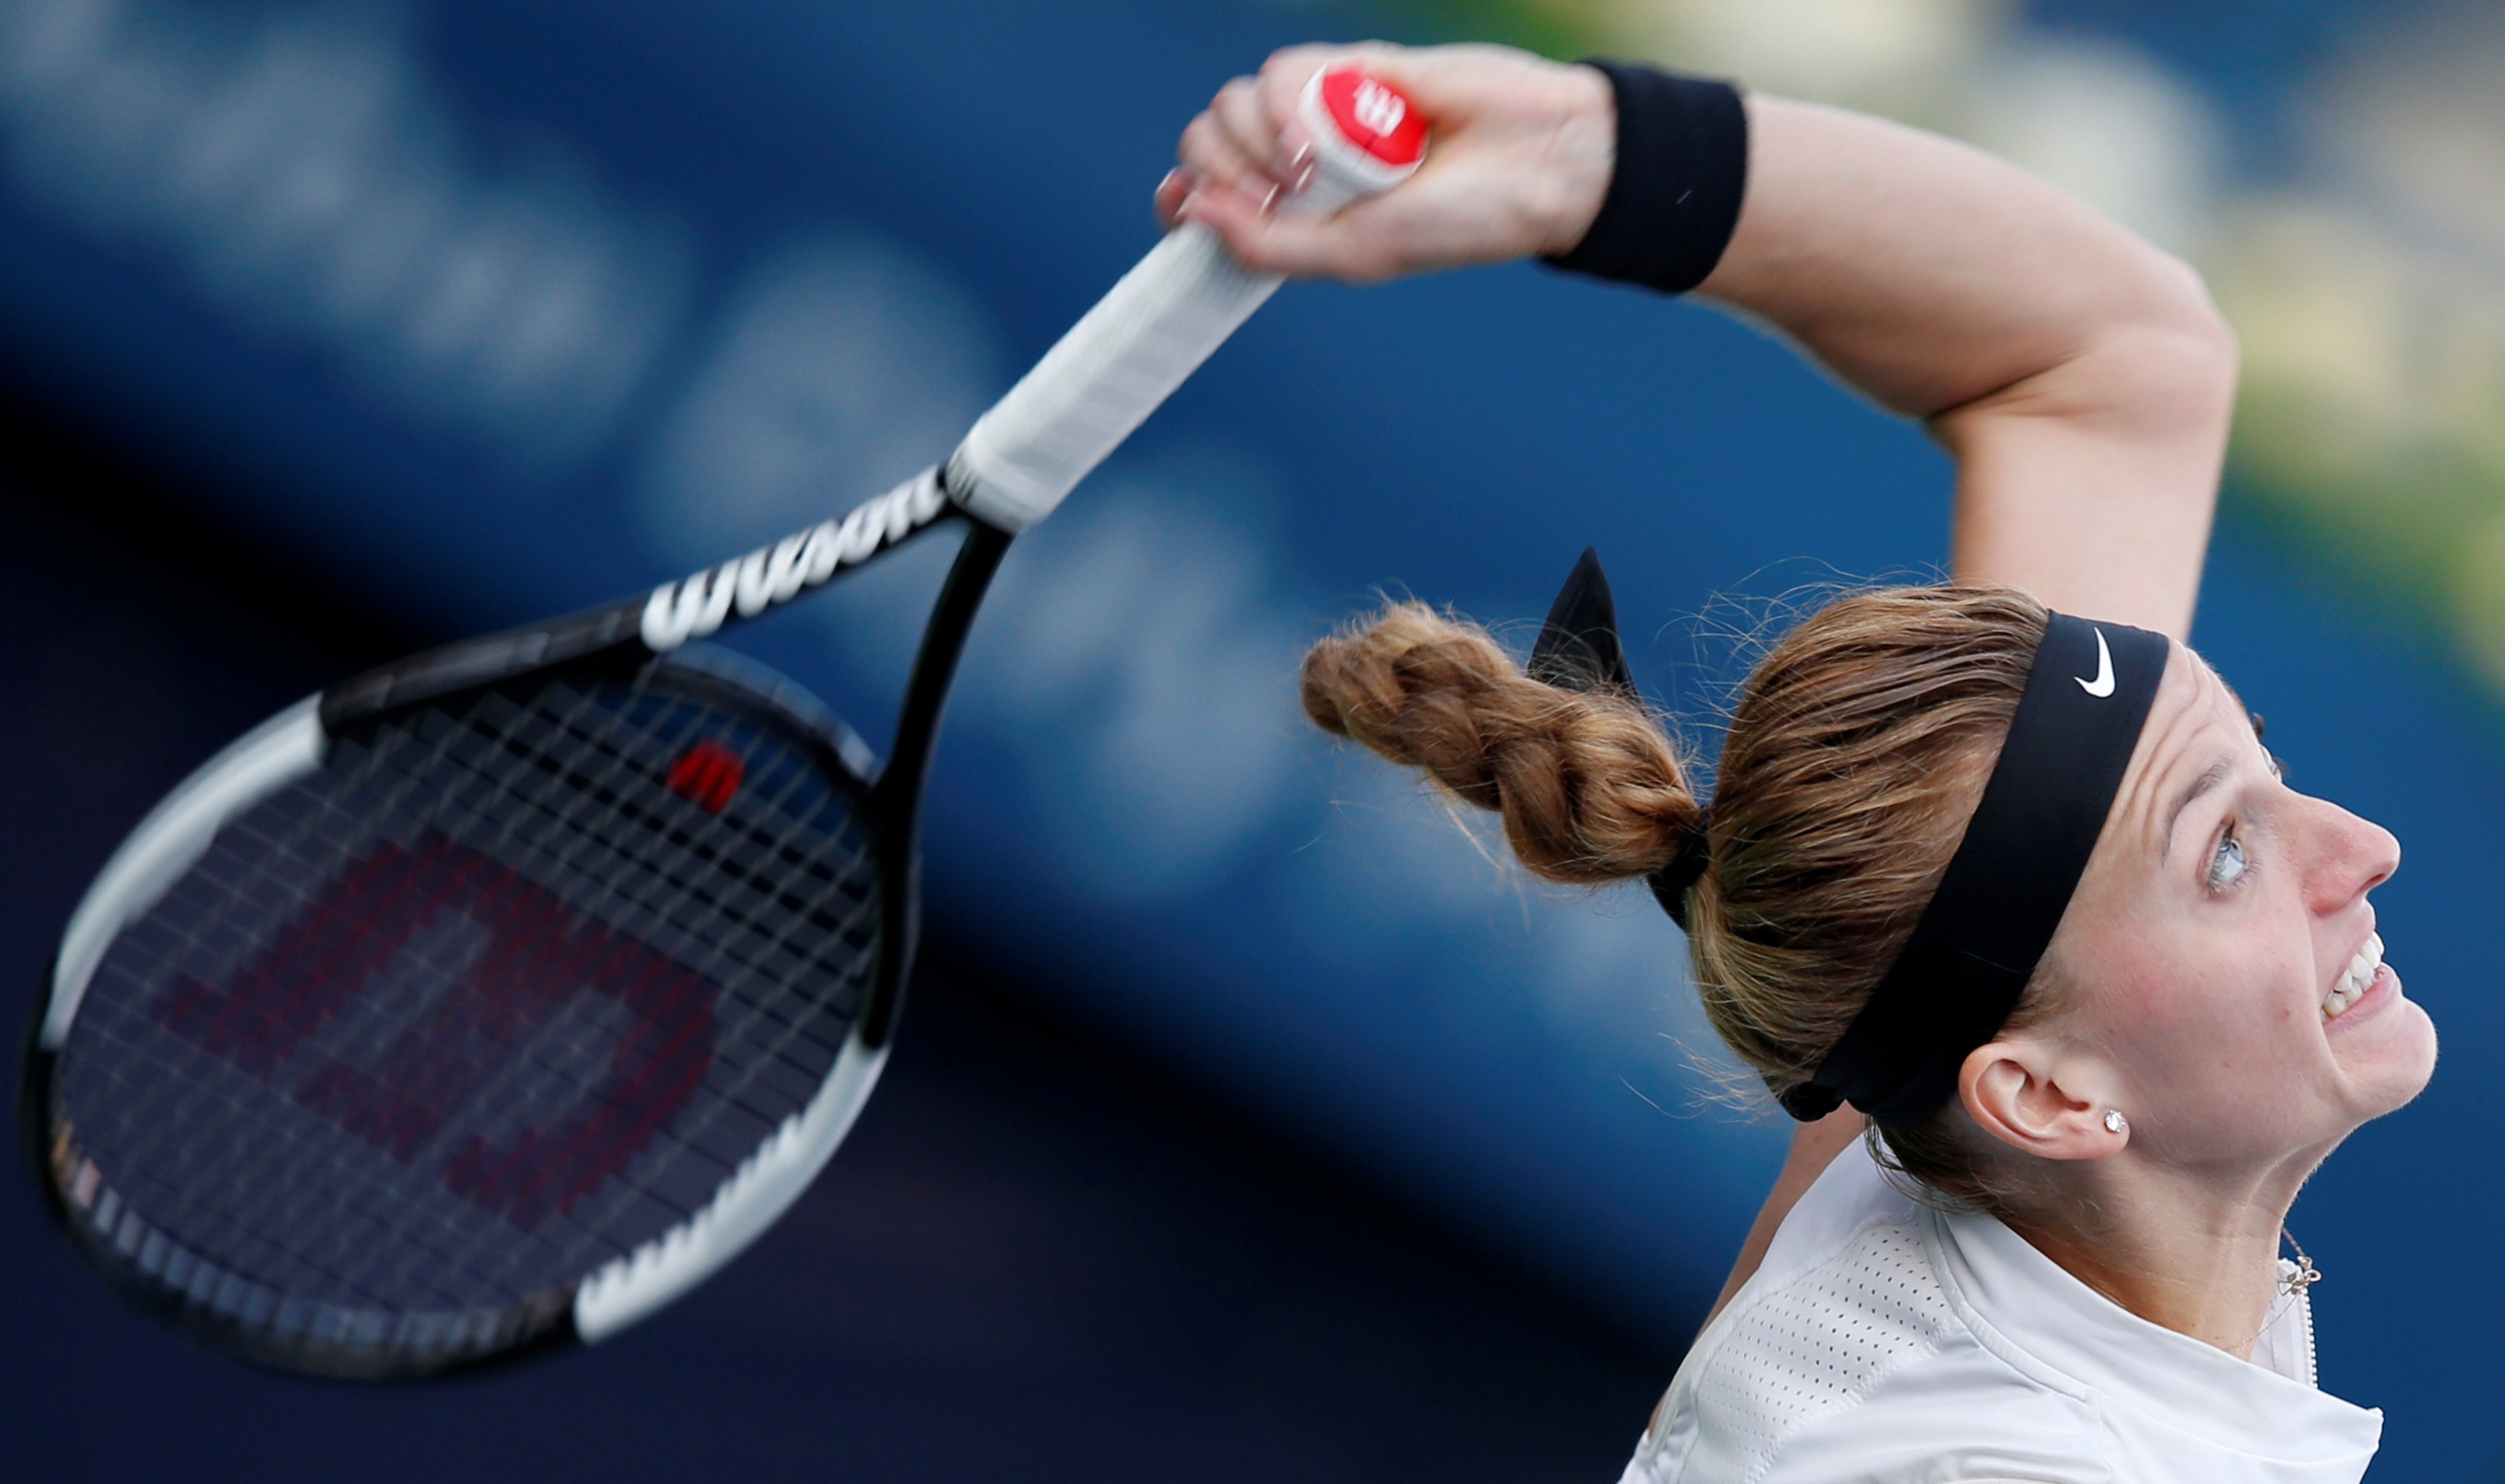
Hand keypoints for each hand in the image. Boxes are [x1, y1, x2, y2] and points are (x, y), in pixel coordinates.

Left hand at [1155, 43, 1615, 283]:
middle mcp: (1297, 162)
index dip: (1183, 196)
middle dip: (1224, 168)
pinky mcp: (1348, 66)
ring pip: (1234, 102)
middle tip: (1282, 193)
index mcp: (1295, 216)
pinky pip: (1283, 70)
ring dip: (1259, 137)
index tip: (1184, 204)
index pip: (1205, 195)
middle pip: (1206, 143)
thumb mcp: (1355, 253)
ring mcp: (1319, 112)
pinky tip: (1333, 130)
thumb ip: (1270, 244)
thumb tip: (1190, 209)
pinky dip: (1294, 102)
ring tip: (1317, 167)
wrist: (1533, 161)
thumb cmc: (1457, 221)